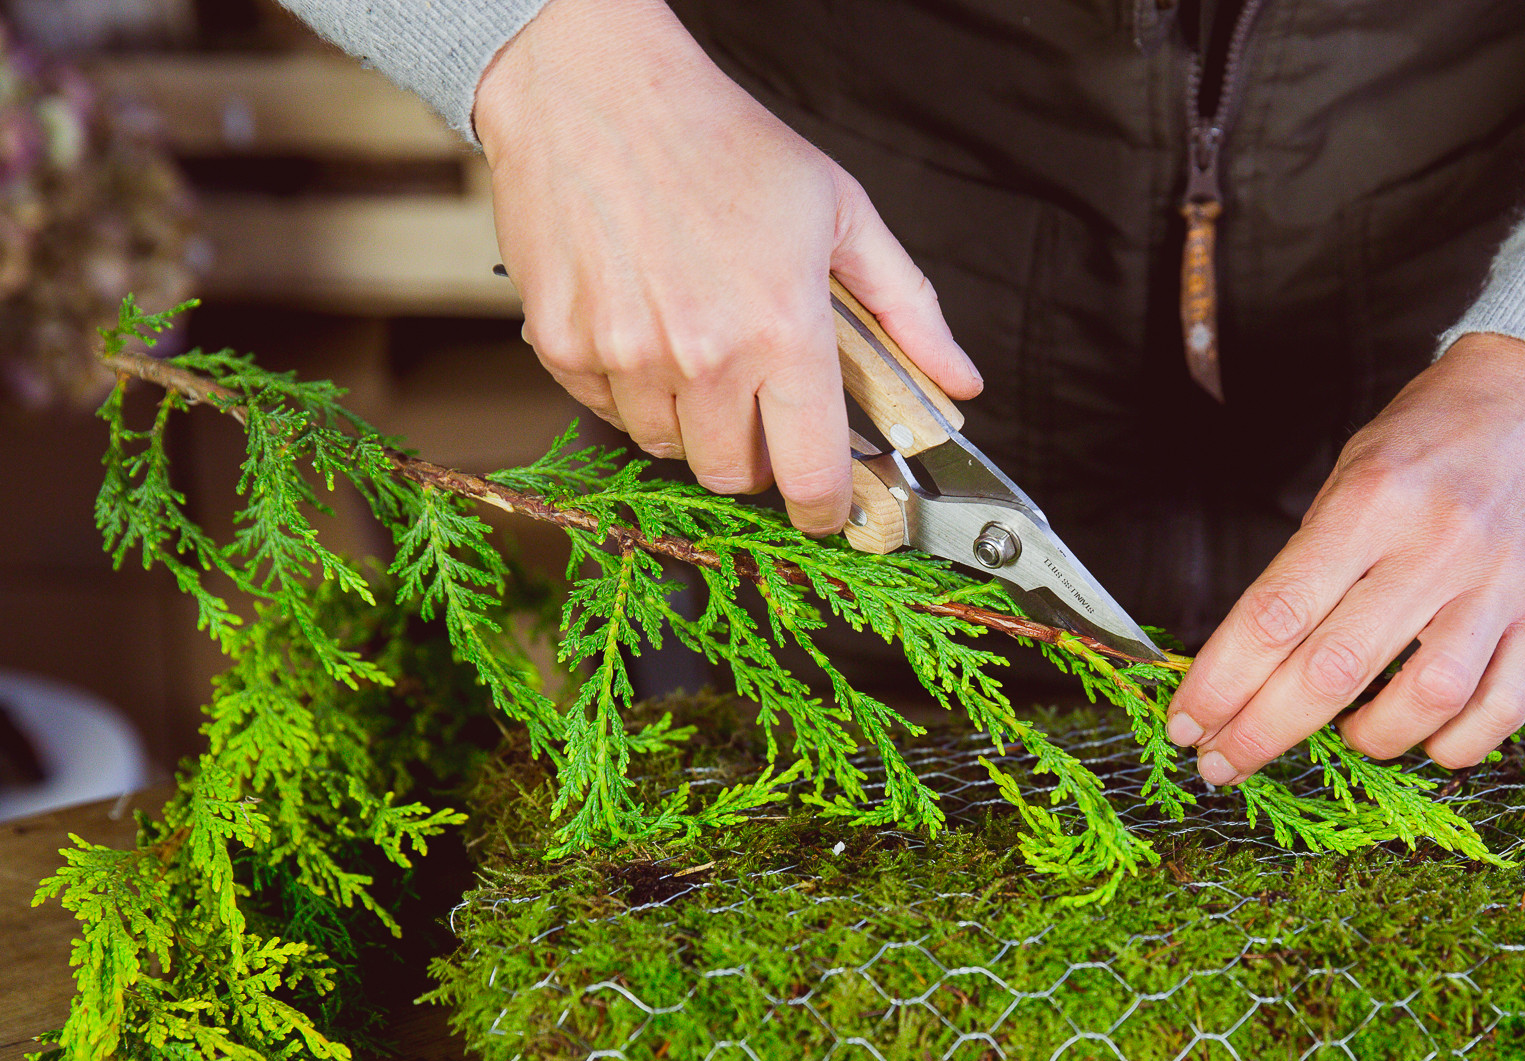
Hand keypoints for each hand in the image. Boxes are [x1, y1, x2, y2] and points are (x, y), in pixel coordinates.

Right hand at [472, 0, 981, 531]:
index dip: (828, 508)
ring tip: (700, 351)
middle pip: (734, 475)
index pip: (812, 473)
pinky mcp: (564, 346)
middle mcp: (703, 355)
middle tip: (760, 405)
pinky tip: (647, 328)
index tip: (830, 510)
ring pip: (668, 448)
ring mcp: (627, 356)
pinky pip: (607, 412)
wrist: (592, 86)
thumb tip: (961, 380)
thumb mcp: (840, 211)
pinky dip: (632, 391)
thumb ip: (908, 308)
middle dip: (756, 457)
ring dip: (692, 422)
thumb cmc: (719, 139)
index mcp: (782, 329)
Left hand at [1165, 332, 1524, 782]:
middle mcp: (1439, 544)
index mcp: (1374, 499)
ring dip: (1367, 740)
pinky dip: (1451, 744)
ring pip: (1426, 700)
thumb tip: (1247, 664)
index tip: (1186, 723)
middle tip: (1220, 762)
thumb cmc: (1429, 443)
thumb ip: (1309, 563)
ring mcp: (1502, 585)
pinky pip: (1501, 711)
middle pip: (1333, 669)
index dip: (1222, 681)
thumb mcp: (1352, 471)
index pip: (1277, 611)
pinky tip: (1421, 737)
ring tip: (1343, 735)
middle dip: (1260, 731)